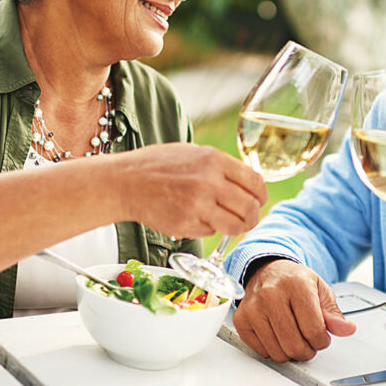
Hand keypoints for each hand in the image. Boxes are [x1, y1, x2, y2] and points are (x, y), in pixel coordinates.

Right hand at [115, 143, 267, 238]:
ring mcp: (198, 206)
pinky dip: (209, 228)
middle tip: (246, 218)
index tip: (257, 200)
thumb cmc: (158, 166)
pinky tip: (195, 218)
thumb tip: (249, 182)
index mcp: (214, 160)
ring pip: (236, 226)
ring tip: (227, 223)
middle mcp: (209, 183)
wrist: (125, 181)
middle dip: (252, 216)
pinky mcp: (186, 225)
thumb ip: (221, 167)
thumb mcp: (194, 153)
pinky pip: (211, 232)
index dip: (260, 196)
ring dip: (236, 227)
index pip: (256, 183)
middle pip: (251, 208)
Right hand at [233, 259, 355, 362]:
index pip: (314, 330)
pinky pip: (262, 351)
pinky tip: (278, 335)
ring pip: (277, 352)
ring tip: (294, 338)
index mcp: (296, 284)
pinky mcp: (241, 320)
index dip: (322, 341)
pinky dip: (273, 350)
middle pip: (294, 345)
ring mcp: (253, 308)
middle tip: (309, 343)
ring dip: (290, 352)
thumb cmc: (294, 281)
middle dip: (307, 351)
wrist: (267, 270)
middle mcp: (271, 294)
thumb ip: (333, 313)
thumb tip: (346, 329)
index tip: (321, 337)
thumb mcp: (320, 290)